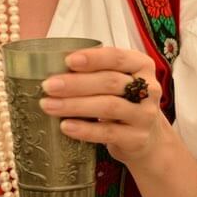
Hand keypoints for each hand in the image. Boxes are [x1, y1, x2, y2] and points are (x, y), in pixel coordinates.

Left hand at [39, 46, 165, 165]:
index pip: (116, 57)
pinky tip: (65, 126)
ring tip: (49, 105)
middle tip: (48, 85)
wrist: (148, 138)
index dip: (92, 58)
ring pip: (108, 107)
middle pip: (109, 82)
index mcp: (141, 65)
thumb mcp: (117, 78)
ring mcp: (144, 115)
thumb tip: (52, 65)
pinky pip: (107, 132)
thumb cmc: (123, 99)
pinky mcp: (137, 139)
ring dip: (75, 105)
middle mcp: (148, 88)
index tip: (67, 60)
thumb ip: (95, 70)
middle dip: (75, 83)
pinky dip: (85, 129)